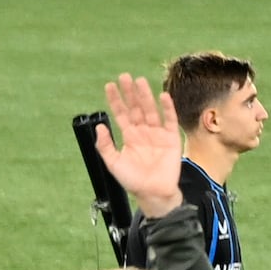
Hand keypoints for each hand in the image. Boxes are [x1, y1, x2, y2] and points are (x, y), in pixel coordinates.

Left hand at [97, 68, 188, 212]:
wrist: (152, 192)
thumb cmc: (132, 180)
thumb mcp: (113, 163)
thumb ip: (105, 146)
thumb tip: (99, 126)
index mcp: (129, 136)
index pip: (120, 114)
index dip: (115, 100)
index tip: (109, 86)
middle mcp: (142, 131)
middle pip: (135, 108)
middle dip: (130, 93)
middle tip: (124, 76)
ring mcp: (157, 134)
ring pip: (150, 111)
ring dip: (145, 96)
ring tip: (140, 81)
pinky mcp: (171, 138)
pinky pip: (169, 121)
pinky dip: (167, 109)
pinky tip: (162, 96)